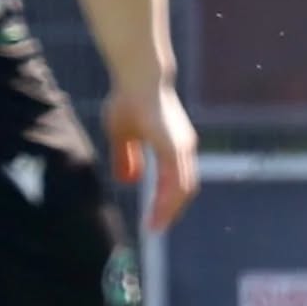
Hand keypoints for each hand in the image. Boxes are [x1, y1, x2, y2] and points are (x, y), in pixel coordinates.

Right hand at [103, 83, 199, 231]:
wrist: (138, 78)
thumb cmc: (130, 100)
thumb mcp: (123, 135)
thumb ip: (127, 158)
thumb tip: (130, 181)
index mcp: (173, 145)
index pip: (175, 180)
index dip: (167, 199)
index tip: (156, 218)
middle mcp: (183, 148)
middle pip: (183, 188)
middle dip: (171, 209)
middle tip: (157, 228)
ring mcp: (181, 147)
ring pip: (183, 188)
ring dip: (170, 209)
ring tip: (156, 226)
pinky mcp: (175, 147)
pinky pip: (175, 180)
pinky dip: (169, 199)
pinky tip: (158, 212)